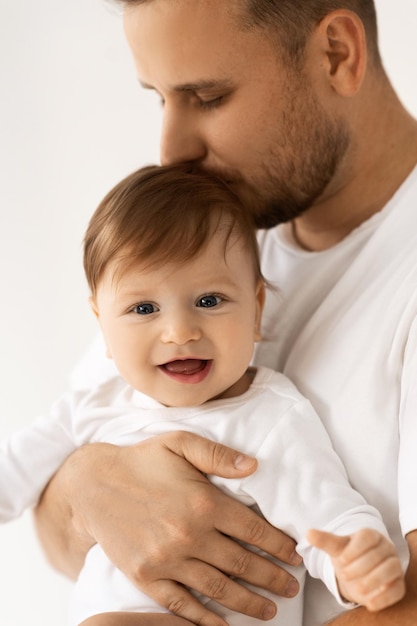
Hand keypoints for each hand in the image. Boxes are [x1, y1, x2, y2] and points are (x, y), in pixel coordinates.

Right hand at [38, 432, 300, 625]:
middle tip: (291, 587)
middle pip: (242, 564)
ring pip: (218, 589)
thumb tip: (254, 465)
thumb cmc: (142, 461)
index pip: (254, 530)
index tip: (294, 555)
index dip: (279, 545)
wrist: (94, 485)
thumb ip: (218, 455)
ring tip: (269, 610)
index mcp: (203, 502)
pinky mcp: (147, 577)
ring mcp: (167, 560)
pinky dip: (205, 619)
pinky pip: (182, 605)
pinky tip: (223, 625)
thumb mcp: (180, 443)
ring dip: (248, 603)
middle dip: (272, 578)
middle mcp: (189, 535)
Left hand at [307, 528, 404, 611]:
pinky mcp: (398, 584)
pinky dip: (384, 597)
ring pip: (390, 569)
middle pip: (377, 555)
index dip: (354, 549)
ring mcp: (394, 565)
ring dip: (372, 581)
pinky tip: (369, 602)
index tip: (341, 561)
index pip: (367, 536)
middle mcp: (386, 548)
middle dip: (360, 567)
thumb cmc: (348, 558)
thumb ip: (325, 541)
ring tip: (357, 589)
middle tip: (345, 576)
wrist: (359, 575)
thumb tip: (309, 533)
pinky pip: (397, 589)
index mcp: (371, 535)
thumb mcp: (336, 549)